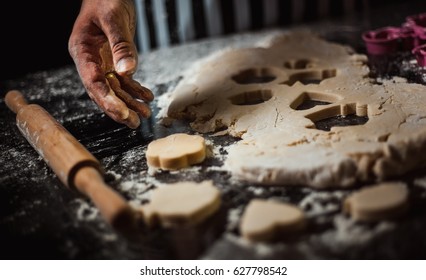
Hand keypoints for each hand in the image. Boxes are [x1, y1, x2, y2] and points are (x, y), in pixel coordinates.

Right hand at [68, 0, 152, 128]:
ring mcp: (102, 62)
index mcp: (82, 51)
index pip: (93, 82)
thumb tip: (128, 72)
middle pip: (103, 91)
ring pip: (115, 89)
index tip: (122, 114)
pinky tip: (147, 96)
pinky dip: (135, 89)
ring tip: (146, 113)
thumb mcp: (114, 19)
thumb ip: (121, 45)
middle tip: (135, 123)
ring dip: (130, 102)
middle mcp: (90, 61)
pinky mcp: (114, 61)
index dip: (107, 100)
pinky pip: (124, 80)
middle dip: (119, 108)